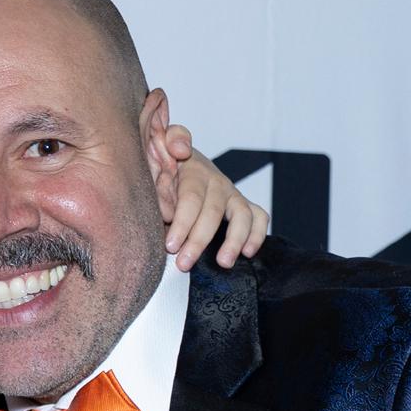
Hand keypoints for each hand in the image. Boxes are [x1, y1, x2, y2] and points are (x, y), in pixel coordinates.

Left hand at [165, 125, 268, 270]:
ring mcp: (230, 193)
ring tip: (223, 263)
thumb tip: (181, 151)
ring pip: (242, 215)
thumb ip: (162, 147)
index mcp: (192, 168)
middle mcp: (216, 180)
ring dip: (234, 241)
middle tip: (184, 264)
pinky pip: (258, 217)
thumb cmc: (160, 165)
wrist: (174, 162)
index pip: (191, 197)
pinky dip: (256, 235)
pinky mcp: (240, 205)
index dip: (182, 223)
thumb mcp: (152, 151)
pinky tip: (247, 253)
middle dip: (199, 240)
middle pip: (214, 211)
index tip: (170, 246)